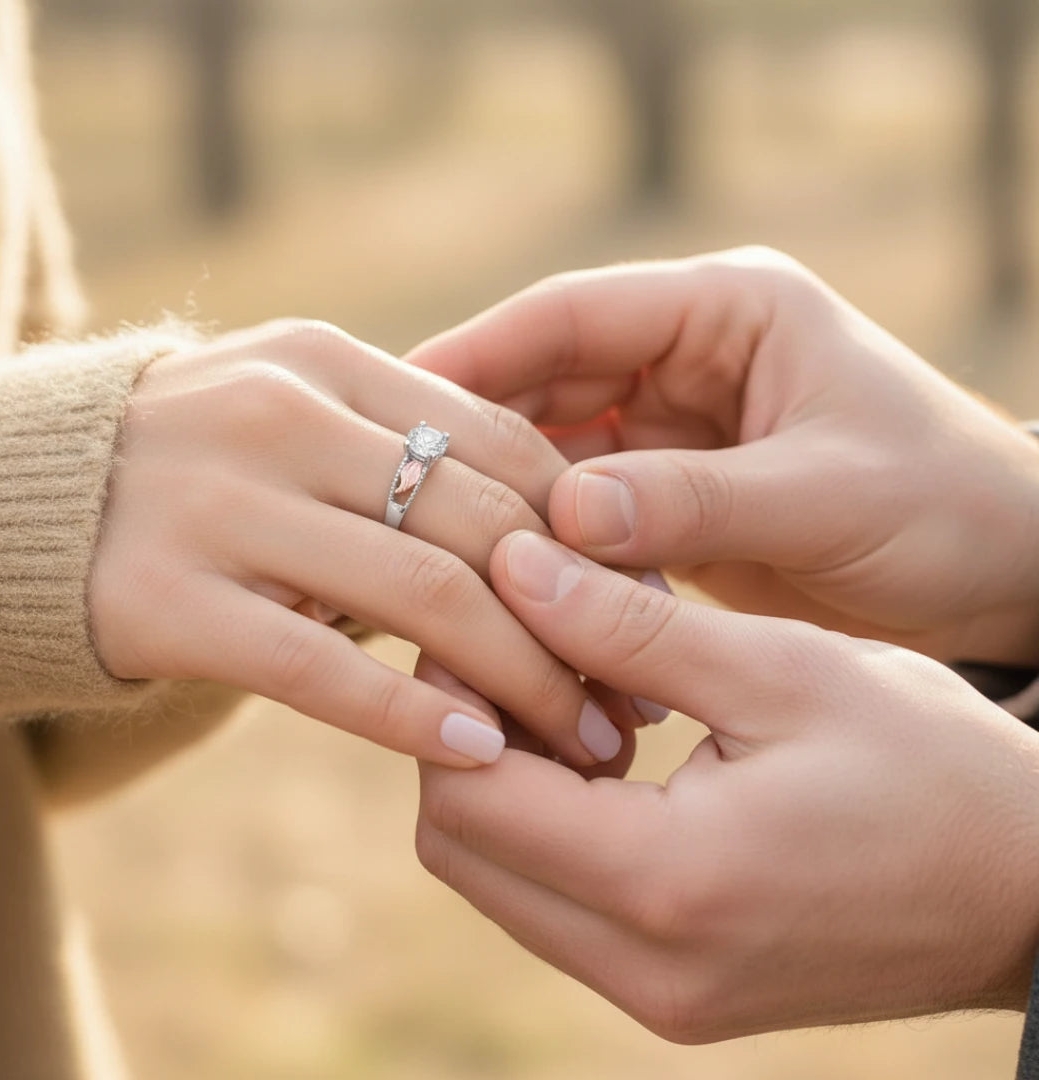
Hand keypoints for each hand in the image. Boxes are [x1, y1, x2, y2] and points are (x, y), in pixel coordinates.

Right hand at [89, 320, 626, 767]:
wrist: (16, 505)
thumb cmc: (200, 474)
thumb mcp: (299, 426)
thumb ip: (407, 455)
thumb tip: (556, 531)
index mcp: (330, 362)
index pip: (503, 441)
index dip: (591, 530)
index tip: (643, 604)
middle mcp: (281, 415)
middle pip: (481, 519)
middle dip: (581, 615)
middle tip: (633, 694)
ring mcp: (220, 504)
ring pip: (421, 593)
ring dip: (522, 678)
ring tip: (584, 741)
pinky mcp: (166, 600)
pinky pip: (319, 667)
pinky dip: (411, 710)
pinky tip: (478, 751)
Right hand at [408, 248, 1038, 663]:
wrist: (1003, 572)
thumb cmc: (945, 510)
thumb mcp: (827, 497)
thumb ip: (696, 503)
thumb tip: (564, 520)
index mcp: (730, 311)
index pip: (574, 314)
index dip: (480, 353)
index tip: (401, 402)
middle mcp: (691, 357)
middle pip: (549, 380)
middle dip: (479, 435)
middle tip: (399, 488)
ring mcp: (675, 427)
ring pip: (558, 450)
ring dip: (509, 498)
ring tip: (437, 544)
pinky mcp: (673, 492)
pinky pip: (588, 510)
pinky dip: (551, 544)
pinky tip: (507, 582)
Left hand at [416, 533, 1038, 1039]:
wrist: (1029, 891)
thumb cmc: (931, 766)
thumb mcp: (783, 671)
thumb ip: (630, 627)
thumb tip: (513, 567)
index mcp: (669, 882)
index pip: (468, 794)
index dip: (451, 696)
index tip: (485, 615)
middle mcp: (643, 966)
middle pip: (460, 847)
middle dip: (465, 737)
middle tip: (522, 646)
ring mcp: (656, 994)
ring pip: (497, 879)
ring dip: (505, 780)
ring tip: (572, 690)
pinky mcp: (673, 994)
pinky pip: (555, 905)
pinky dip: (549, 825)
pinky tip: (608, 751)